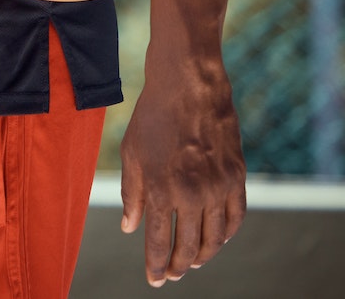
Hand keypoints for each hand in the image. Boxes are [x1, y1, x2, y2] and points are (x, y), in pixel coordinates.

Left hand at [119, 53, 245, 285]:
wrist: (189, 88)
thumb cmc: (151, 118)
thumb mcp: (131, 154)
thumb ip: (130, 194)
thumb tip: (130, 228)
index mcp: (159, 189)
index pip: (157, 241)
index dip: (155, 264)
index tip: (154, 280)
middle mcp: (191, 194)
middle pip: (189, 246)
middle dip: (178, 265)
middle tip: (171, 274)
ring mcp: (218, 187)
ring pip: (215, 238)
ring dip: (204, 256)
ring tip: (192, 263)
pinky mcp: (237, 178)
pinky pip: (236, 217)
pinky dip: (227, 234)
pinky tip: (217, 240)